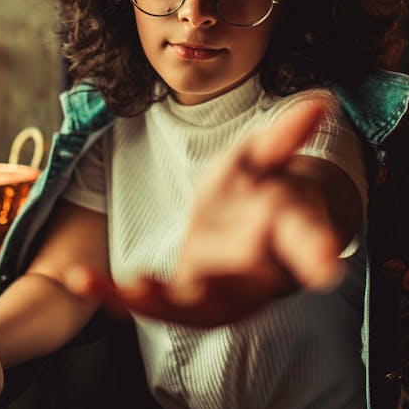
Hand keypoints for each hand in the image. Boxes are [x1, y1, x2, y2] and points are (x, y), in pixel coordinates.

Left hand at [65, 99, 350, 326]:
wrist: (249, 223)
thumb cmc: (261, 187)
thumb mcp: (265, 155)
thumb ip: (287, 134)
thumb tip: (322, 100)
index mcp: (287, 230)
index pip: (306, 240)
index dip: (317, 251)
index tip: (327, 266)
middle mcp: (258, 271)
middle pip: (251, 287)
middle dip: (230, 290)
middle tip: (202, 284)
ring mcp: (223, 293)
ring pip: (199, 308)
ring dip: (165, 302)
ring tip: (133, 287)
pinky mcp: (187, 299)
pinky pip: (156, 304)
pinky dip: (121, 298)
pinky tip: (82, 280)